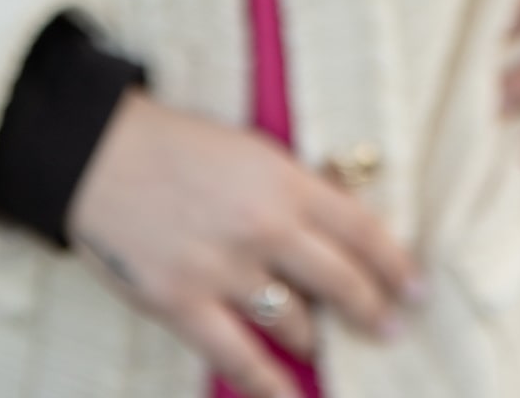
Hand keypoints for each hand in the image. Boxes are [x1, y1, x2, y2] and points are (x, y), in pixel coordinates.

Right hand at [66, 92, 423, 397]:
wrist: (102, 154)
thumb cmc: (179, 146)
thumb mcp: (252, 150)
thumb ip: (294, 189)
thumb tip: (338, 223)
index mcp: (286, 182)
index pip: (361, 229)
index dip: (396, 264)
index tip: (417, 289)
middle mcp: (265, 227)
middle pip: (339, 280)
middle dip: (371, 310)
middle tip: (390, 329)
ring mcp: (224, 270)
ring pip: (294, 321)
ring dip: (315, 339)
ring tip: (324, 347)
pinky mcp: (182, 303)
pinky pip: (238, 357)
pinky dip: (268, 384)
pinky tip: (289, 397)